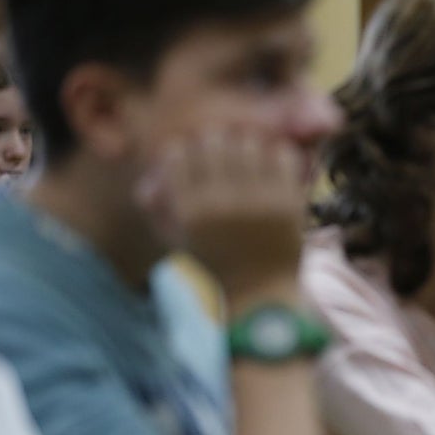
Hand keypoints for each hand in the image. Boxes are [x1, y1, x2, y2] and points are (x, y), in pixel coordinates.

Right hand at [135, 130, 305, 303]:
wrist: (261, 294)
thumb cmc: (216, 264)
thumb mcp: (179, 240)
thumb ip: (159, 209)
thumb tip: (146, 183)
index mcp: (189, 211)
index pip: (179, 154)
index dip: (188, 152)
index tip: (198, 160)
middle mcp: (220, 203)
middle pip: (214, 141)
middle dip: (219, 144)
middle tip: (227, 154)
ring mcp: (257, 202)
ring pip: (250, 143)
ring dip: (250, 147)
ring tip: (251, 161)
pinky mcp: (287, 203)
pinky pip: (283, 156)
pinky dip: (279, 156)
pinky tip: (274, 169)